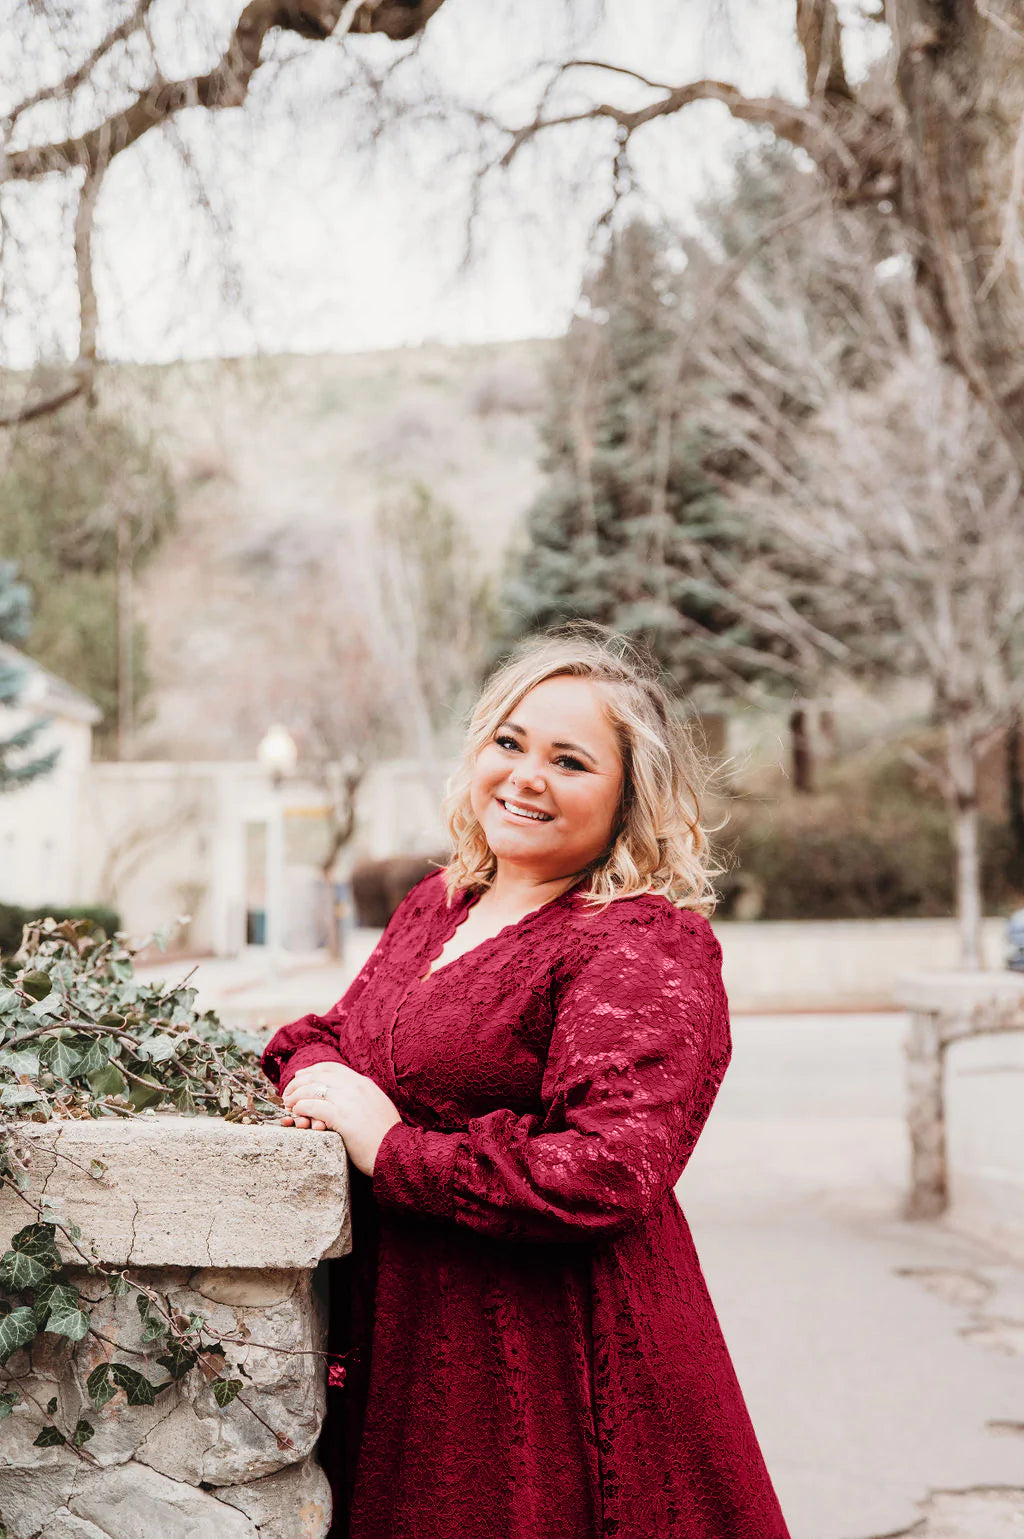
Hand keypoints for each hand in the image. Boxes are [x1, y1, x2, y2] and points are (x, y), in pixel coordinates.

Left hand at [281, 1062, 403, 1176]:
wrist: (398, 1151)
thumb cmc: (386, 1135)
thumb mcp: (377, 1106)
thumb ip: (362, 1097)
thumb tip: (348, 1095)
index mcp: (363, 1083)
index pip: (332, 1068)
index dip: (312, 1070)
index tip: (300, 1076)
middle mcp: (355, 1086)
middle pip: (318, 1075)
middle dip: (298, 1082)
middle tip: (287, 1093)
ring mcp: (349, 1100)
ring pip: (313, 1089)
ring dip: (296, 1096)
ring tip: (289, 1105)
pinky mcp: (342, 1117)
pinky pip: (314, 1106)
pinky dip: (301, 1108)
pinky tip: (297, 1113)